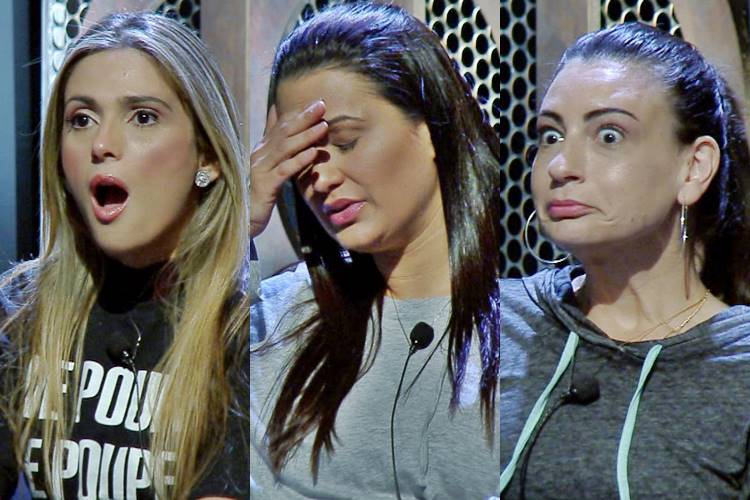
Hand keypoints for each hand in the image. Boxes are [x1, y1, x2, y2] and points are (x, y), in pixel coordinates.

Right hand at [249, 100, 327, 238]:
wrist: (238, 221)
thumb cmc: (254, 197)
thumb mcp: (268, 174)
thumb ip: (279, 157)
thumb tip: (289, 144)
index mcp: (261, 152)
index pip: (280, 127)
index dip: (297, 114)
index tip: (315, 103)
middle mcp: (259, 156)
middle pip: (284, 132)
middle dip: (303, 117)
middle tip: (321, 105)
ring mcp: (260, 170)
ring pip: (286, 148)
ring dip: (306, 136)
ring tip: (323, 126)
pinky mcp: (264, 187)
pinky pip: (284, 171)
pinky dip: (299, 160)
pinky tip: (313, 153)